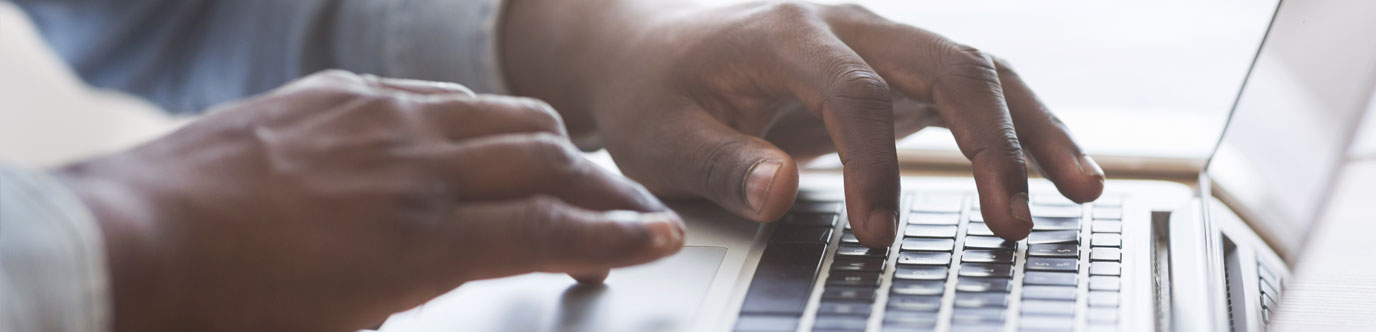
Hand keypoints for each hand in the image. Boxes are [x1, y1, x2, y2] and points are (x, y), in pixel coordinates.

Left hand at [53, 71, 683, 331]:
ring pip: (505, 114)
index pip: (552, 231)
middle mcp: (416, 168)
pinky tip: (482, 136)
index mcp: (421, 241)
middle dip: (609, 189)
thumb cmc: (229, 308)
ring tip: (574, 169)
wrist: (134, 239)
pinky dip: (481, 118)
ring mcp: (381, 119)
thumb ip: (426, 289)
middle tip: (638, 209)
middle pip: (550, 162)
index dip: (618, 237)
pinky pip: (440, 93)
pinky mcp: (343, 95)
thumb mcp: (349, 325)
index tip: (663, 238)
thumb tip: (465, 267)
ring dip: (555, 146)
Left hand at [503, 0, 1104, 246]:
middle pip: (946, 62)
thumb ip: (721, 165)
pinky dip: (1020, 127)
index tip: (875, 234)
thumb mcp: (664, 137)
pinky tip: (1060, 171)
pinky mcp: (894, 69)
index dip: (872, 166)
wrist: (656, 51)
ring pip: (977, 68)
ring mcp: (877, 41)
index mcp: (784, 35)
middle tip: (1012, 222)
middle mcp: (844, 25)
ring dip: (1032, 128)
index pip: (852, 93)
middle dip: (992, 142)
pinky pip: (972, 88)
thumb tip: (778, 193)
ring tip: (1083, 191)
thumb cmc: (659, 95)